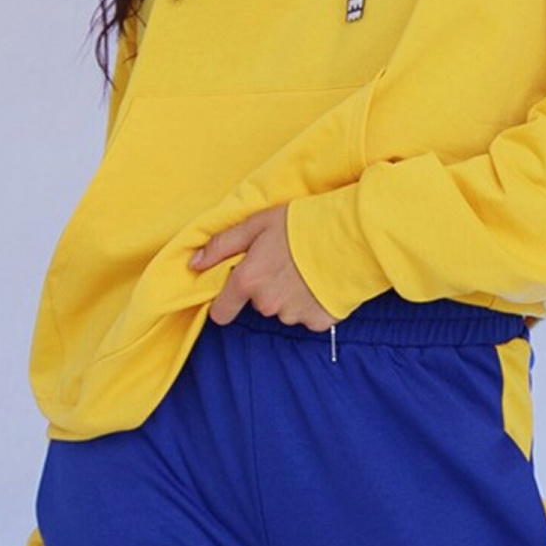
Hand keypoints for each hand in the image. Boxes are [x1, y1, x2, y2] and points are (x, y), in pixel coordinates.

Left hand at [189, 202, 335, 329]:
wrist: (351, 235)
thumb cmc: (302, 224)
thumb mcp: (256, 224)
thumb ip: (221, 245)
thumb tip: (194, 264)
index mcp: (248, 281)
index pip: (221, 312)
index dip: (226, 301)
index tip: (237, 289)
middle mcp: (267, 304)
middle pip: (257, 305)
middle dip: (266, 288)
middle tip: (286, 262)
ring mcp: (294, 315)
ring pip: (283, 310)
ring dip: (291, 295)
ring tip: (308, 269)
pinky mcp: (318, 321)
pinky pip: (308, 317)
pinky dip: (313, 303)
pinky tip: (323, 282)